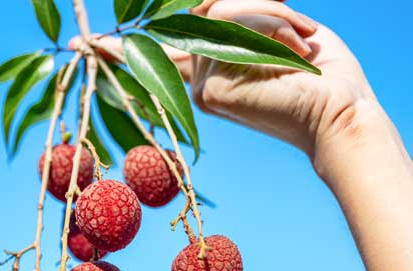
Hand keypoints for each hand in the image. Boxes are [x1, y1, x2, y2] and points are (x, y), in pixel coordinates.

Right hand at [71, 0, 379, 167]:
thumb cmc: (317, 72)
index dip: (115, 49)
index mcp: (209, 67)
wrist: (340, 108)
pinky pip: (229, 24)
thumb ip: (231, 18)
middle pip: (197, 14)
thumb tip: (204, 3)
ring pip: (215, 10)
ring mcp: (197, 85)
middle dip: (235, 14)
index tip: (81, 43)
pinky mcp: (207, 90)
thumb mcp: (271, 30)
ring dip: (270, 13)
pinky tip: (296, 53)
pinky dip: (272, 25)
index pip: (155, 52)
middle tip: (271, 35)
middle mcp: (195, 78)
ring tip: (304, 42)